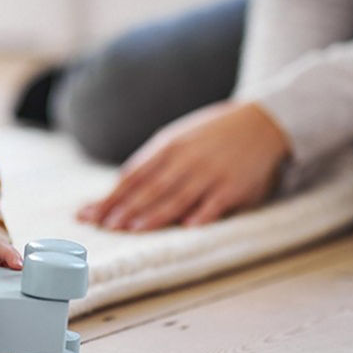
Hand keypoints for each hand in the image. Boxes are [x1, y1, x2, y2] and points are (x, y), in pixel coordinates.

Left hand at [77, 100, 289, 230]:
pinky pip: (215, 204)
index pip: (133, 175)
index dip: (113, 196)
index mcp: (169, 146)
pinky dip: (201, 215)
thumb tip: (120, 187)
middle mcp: (186, 160)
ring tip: (131, 230)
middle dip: (126, 208)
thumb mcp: (178, 138)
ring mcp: (210, 174)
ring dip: (153, 215)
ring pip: (177, 198)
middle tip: (105, 226)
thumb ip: (152, 162)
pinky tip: (186, 227)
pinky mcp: (234, 188)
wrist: (260, 122)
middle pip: (151, 188)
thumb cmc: (211, 135)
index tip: (92, 213)